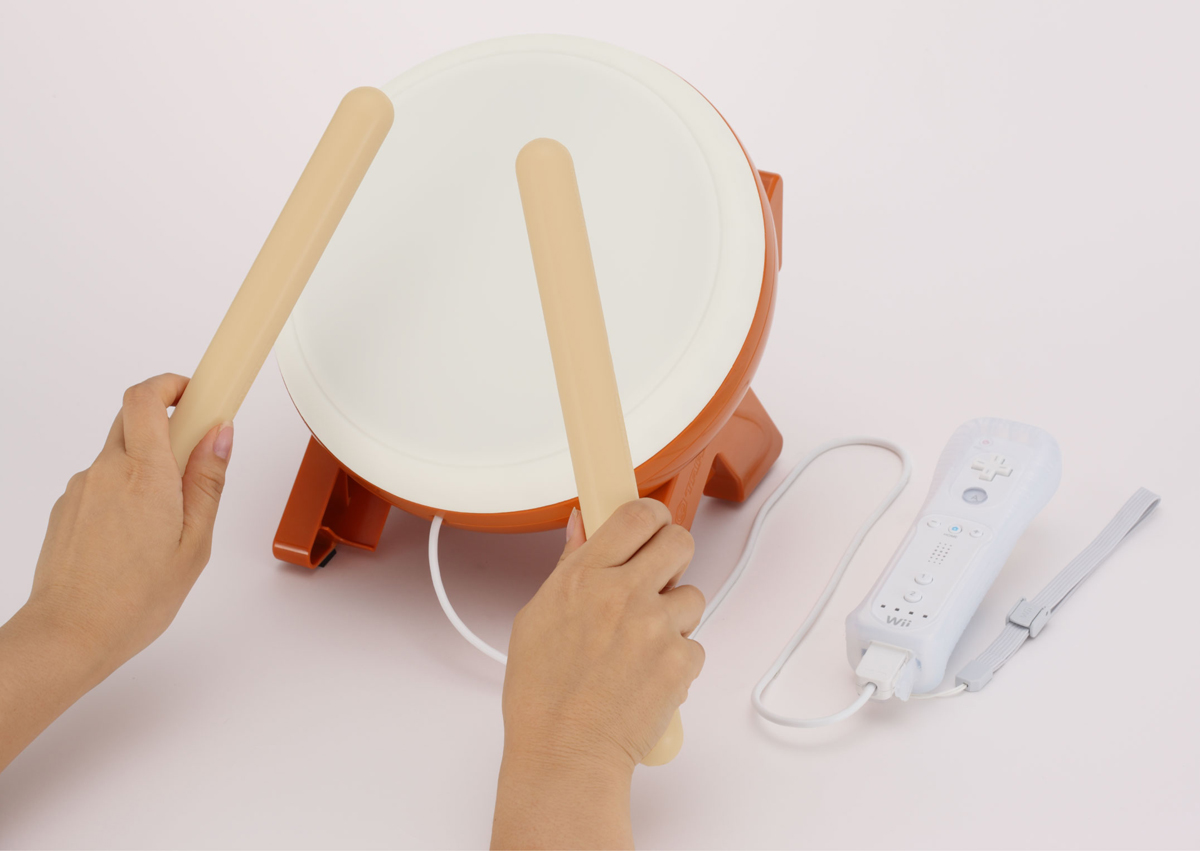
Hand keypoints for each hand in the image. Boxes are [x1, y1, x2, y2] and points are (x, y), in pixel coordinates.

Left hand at [0, 373, 231, 770]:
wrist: (68, 634)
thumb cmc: (132, 599)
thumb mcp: (194, 542)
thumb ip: (207, 482)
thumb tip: (219, 436)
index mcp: (145, 474)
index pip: (148, 396)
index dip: (172, 383)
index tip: (198, 390)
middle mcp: (107, 471)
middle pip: (133, 419)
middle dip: (167, 426)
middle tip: (195, 457)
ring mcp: (80, 488)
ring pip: (119, 454)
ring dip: (146, 467)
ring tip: (166, 520)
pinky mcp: (65, 508)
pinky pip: (101, 483)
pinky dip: (124, 494)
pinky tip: (136, 538)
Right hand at [492, 498, 705, 849]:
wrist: (566, 756)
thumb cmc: (542, 695)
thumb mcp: (537, 617)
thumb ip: (569, 565)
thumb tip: (581, 524)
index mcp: (583, 576)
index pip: (635, 514)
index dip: (650, 515)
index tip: (650, 524)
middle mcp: (622, 594)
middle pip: (679, 540)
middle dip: (673, 555)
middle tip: (659, 576)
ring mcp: (656, 627)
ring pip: (692, 596)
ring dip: (675, 615)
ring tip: (643, 645)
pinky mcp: (680, 661)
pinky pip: (695, 644)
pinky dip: (678, 659)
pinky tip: (648, 675)